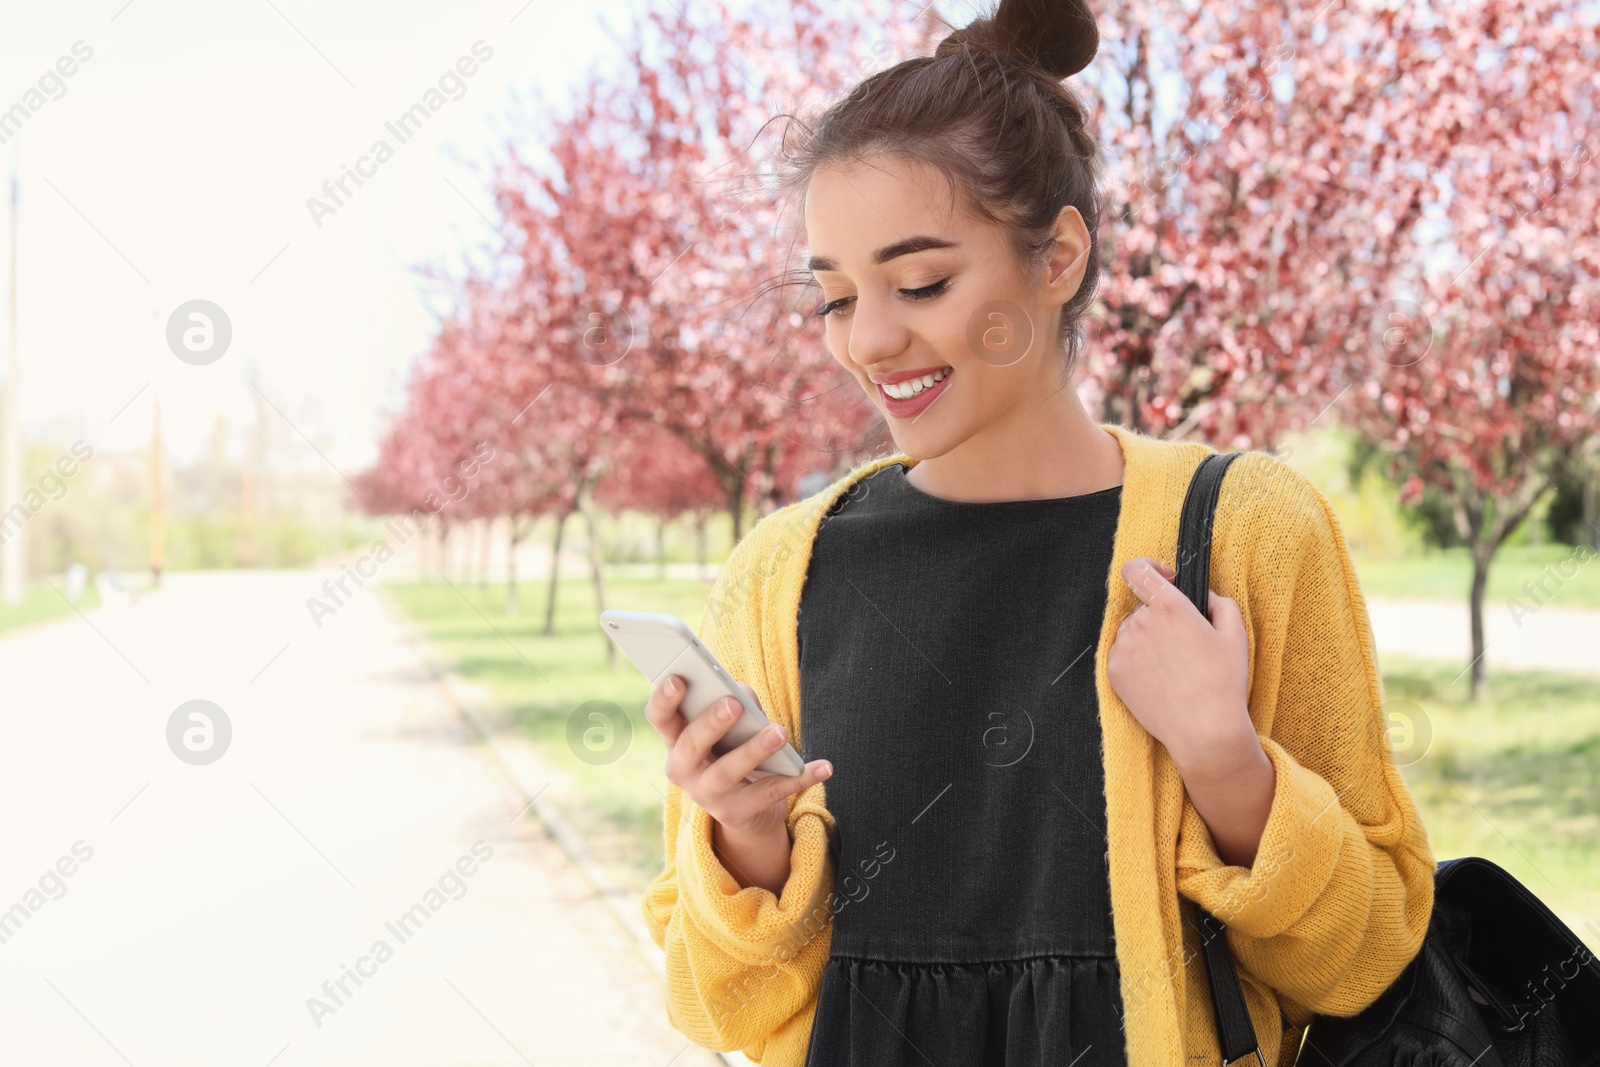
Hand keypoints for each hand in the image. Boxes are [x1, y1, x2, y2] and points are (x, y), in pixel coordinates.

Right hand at [645, 674, 833, 841]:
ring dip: (754, 750)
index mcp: (676, 742)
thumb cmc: (734, 751)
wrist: (747, 810)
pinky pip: (770, 793)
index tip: (677, 678)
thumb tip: (742, 695)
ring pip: (728, 772)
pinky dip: (800, 779)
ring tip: (778, 732)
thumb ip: (735, 704)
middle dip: (711, 723)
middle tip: (733, 704)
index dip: (664, 699)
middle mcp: (684, 771)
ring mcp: (708, 796)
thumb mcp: (731, 728)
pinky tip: (824, 766)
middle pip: (691, 746)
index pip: (660, 719)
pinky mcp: (737, 813)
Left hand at [1106, 557, 1254, 773]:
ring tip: (1175, 667)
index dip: (1150, 570)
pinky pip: (1124, 655)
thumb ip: (1219, 601)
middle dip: (1160, 617)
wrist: (1203, 730)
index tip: (1165, 582)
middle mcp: (1139, 623)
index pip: (1136, 569)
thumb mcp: (1235, 633)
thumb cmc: (1222, 682)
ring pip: (1133, 632)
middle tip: (1185, 644)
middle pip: (1143, 607)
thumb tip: (1202, 596)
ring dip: (1148, 640)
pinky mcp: (1114, 672)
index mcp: (1168, 607)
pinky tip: (1161, 680)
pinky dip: (1138, 662)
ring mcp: (1123, 648)